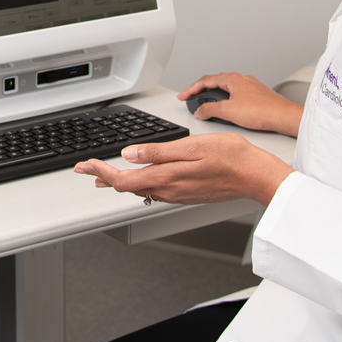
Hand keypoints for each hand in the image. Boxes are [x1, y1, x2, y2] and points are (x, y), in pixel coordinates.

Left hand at [74, 134, 293, 206]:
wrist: (255, 175)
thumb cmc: (230, 158)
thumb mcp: (191, 147)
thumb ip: (158, 153)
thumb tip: (130, 154)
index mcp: (166, 177)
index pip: (123, 180)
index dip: (101, 172)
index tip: (86, 165)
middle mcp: (169, 190)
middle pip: (127, 187)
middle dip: (103, 177)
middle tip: (85, 169)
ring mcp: (177, 194)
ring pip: (140, 190)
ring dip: (119, 182)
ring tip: (102, 175)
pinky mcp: (186, 194)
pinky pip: (154, 191)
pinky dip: (138, 184)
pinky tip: (137, 179)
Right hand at [176, 72, 302, 136]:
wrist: (284, 117)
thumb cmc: (262, 111)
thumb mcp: (228, 111)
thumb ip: (210, 110)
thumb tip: (200, 111)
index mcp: (232, 79)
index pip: (205, 80)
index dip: (191, 89)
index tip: (183, 96)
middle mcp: (241, 80)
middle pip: (215, 83)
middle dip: (201, 92)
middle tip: (192, 102)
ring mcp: (250, 87)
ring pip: (226, 90)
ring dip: (214, 98)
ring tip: (207, 109)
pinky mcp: (257, 96)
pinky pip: (236, 96)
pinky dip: (226, 102)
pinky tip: (227, 112)